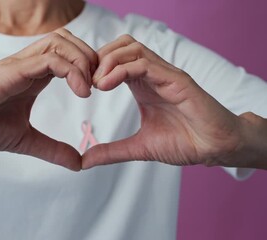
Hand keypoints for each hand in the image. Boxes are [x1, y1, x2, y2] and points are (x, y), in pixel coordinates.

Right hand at [0, 29, 96, 170]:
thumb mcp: (25, 140)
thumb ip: (52, 149)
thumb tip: (78, 163)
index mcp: (32, 76)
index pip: (66, 54)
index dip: (87, 66)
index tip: (96, 91)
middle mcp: (27, 65)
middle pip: (66, 39)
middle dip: (90, 57)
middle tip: (99, 84)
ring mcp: (18, 65)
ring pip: (59, 41)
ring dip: (83, 60)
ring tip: (89, 88)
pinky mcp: (11, 72)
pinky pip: (48, 59)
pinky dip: (70, 70)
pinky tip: (80, 91)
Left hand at [82, 35, 251, 168]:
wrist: (215, 149)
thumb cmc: (185, 142)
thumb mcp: (139, 147)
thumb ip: (112, 152)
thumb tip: (85, 160)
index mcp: (143, 84)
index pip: (115, 59)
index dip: (95, 67)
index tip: (81, 86)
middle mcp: (153, 74)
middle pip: (122, 45)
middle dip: (98, 58)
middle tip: (86, 81)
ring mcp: (165, 74)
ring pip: (132, 49)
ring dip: (108, 61)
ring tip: (96, 83)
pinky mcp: (176, 80)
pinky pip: (145, 64)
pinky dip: (121, 69)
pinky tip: (106, 85)